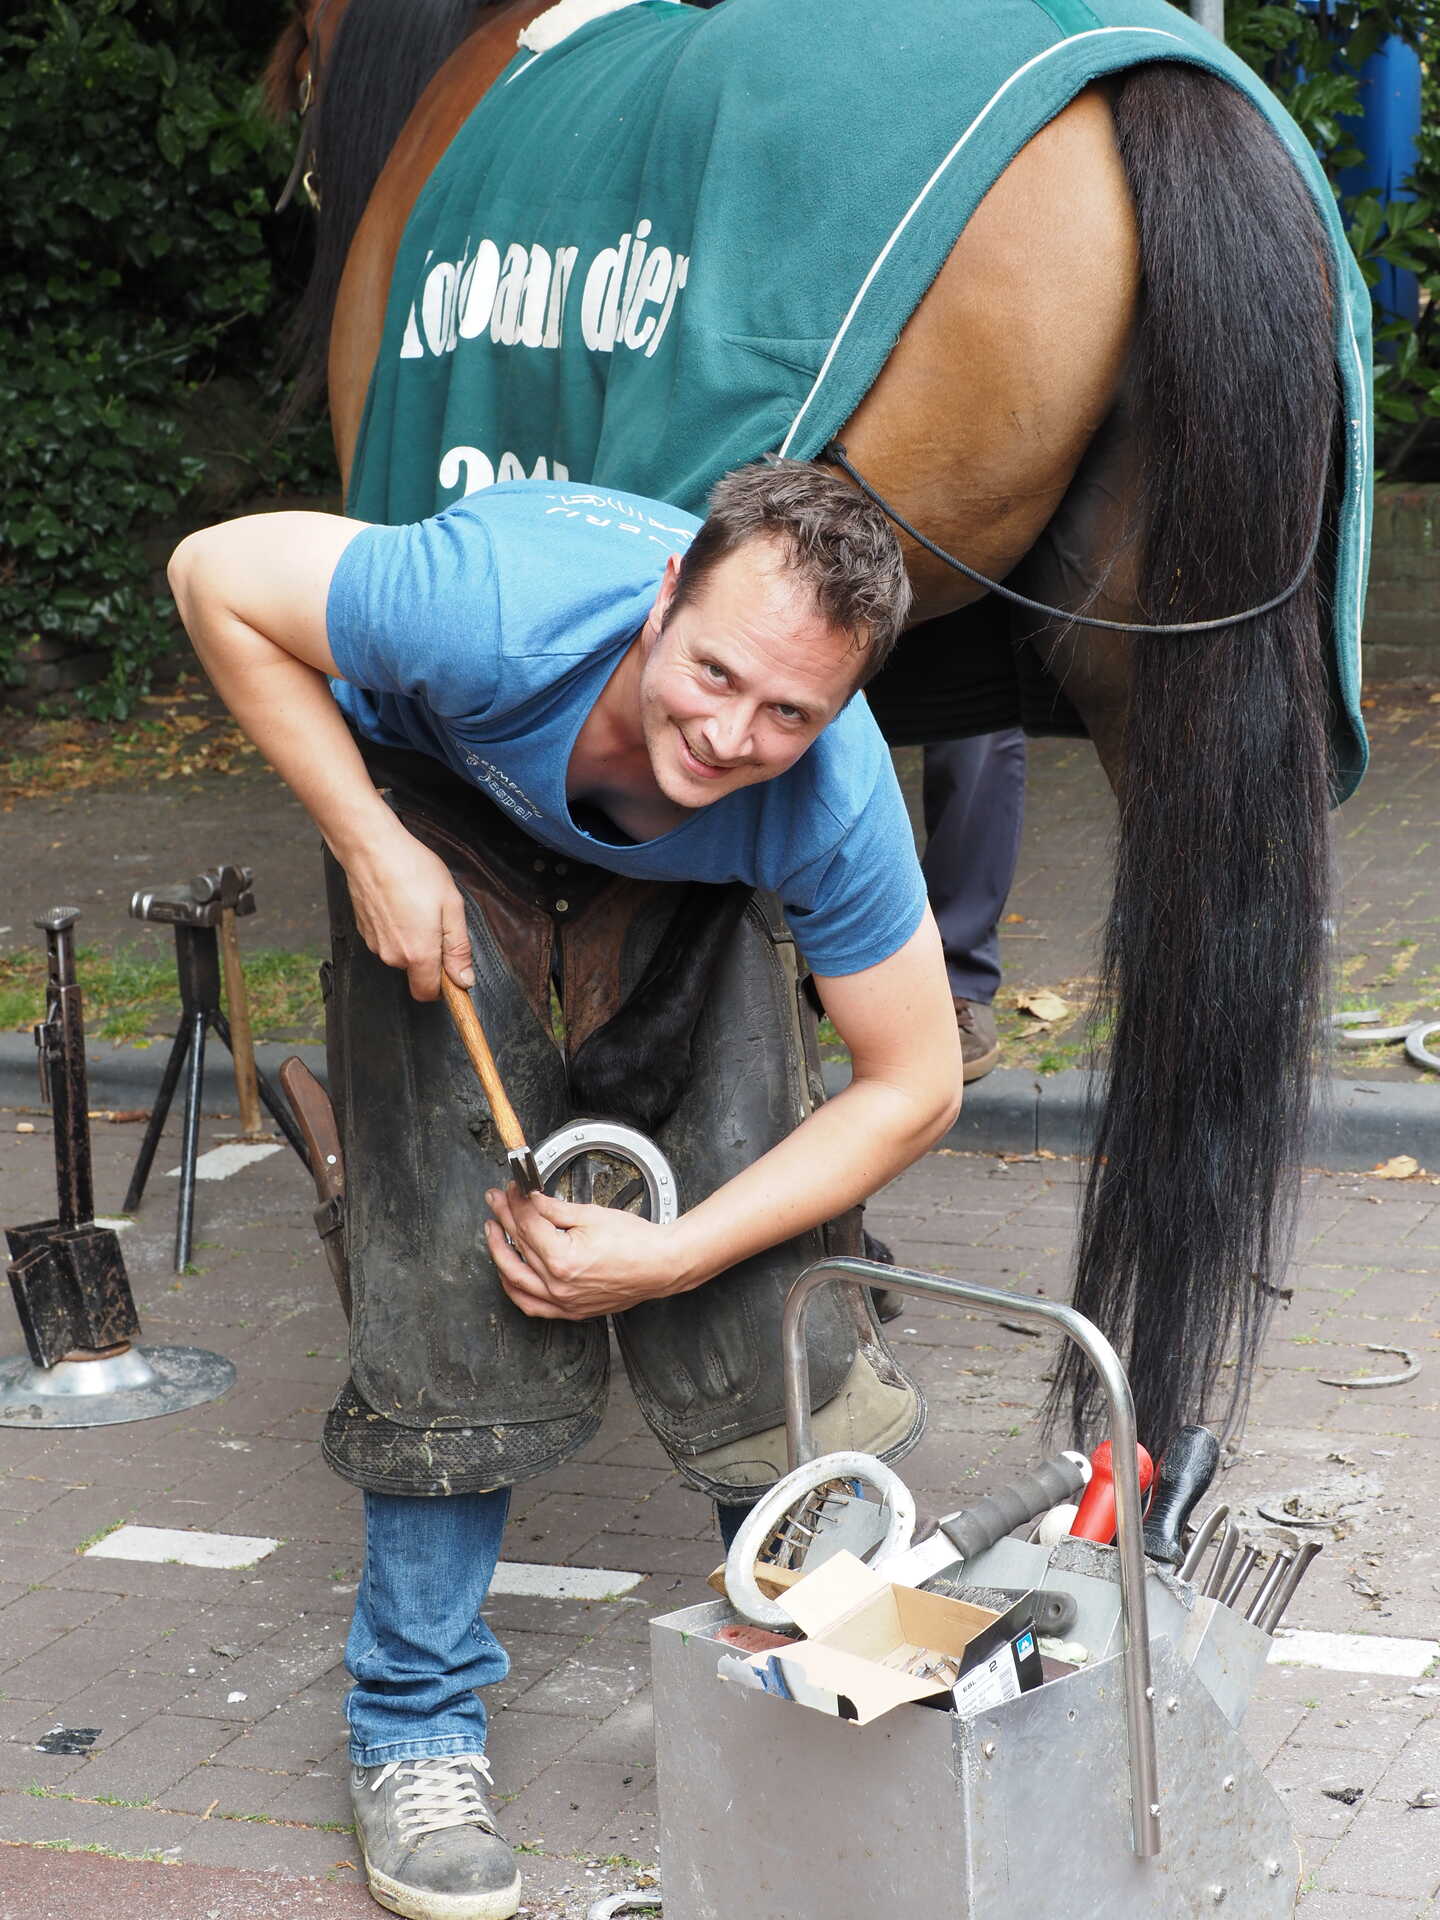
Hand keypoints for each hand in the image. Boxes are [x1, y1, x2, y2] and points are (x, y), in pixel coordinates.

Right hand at [344, 820, 473, 999]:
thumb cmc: (412, 870)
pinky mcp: (363, 930)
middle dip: (430, 953)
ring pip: (401, 954)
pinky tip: (400, 902)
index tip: (451, 967)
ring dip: (412, 938)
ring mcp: (375, 943)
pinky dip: (396, 927)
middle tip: (436, 918)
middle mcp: (393, 955)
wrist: (372, 849)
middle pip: (416, 971)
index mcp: (418, 954)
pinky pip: (386, 939)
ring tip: (416, 904)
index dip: (443, 984)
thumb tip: (463, 980)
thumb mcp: (451, 907)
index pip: (427, 993)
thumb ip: (458, 949)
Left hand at [484, 1184, 688, 1318]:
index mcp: (562, 1259)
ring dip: (499, 1253)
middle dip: (503, 1218)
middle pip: (519, 1246)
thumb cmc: (635, 1242)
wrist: (660, 1265)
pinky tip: (508, 1273)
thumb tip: (529, 1199)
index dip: (516, 1201)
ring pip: (515, 1279)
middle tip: (496, 1200)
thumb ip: (553, 1208)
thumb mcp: (590, 1215)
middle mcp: (558, 1285)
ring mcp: (563, 1302)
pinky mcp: (570, 1311)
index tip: (511, 1189)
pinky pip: (531, 1305)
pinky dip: (515, 1288)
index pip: (527, 1224)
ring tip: (493, 1232)